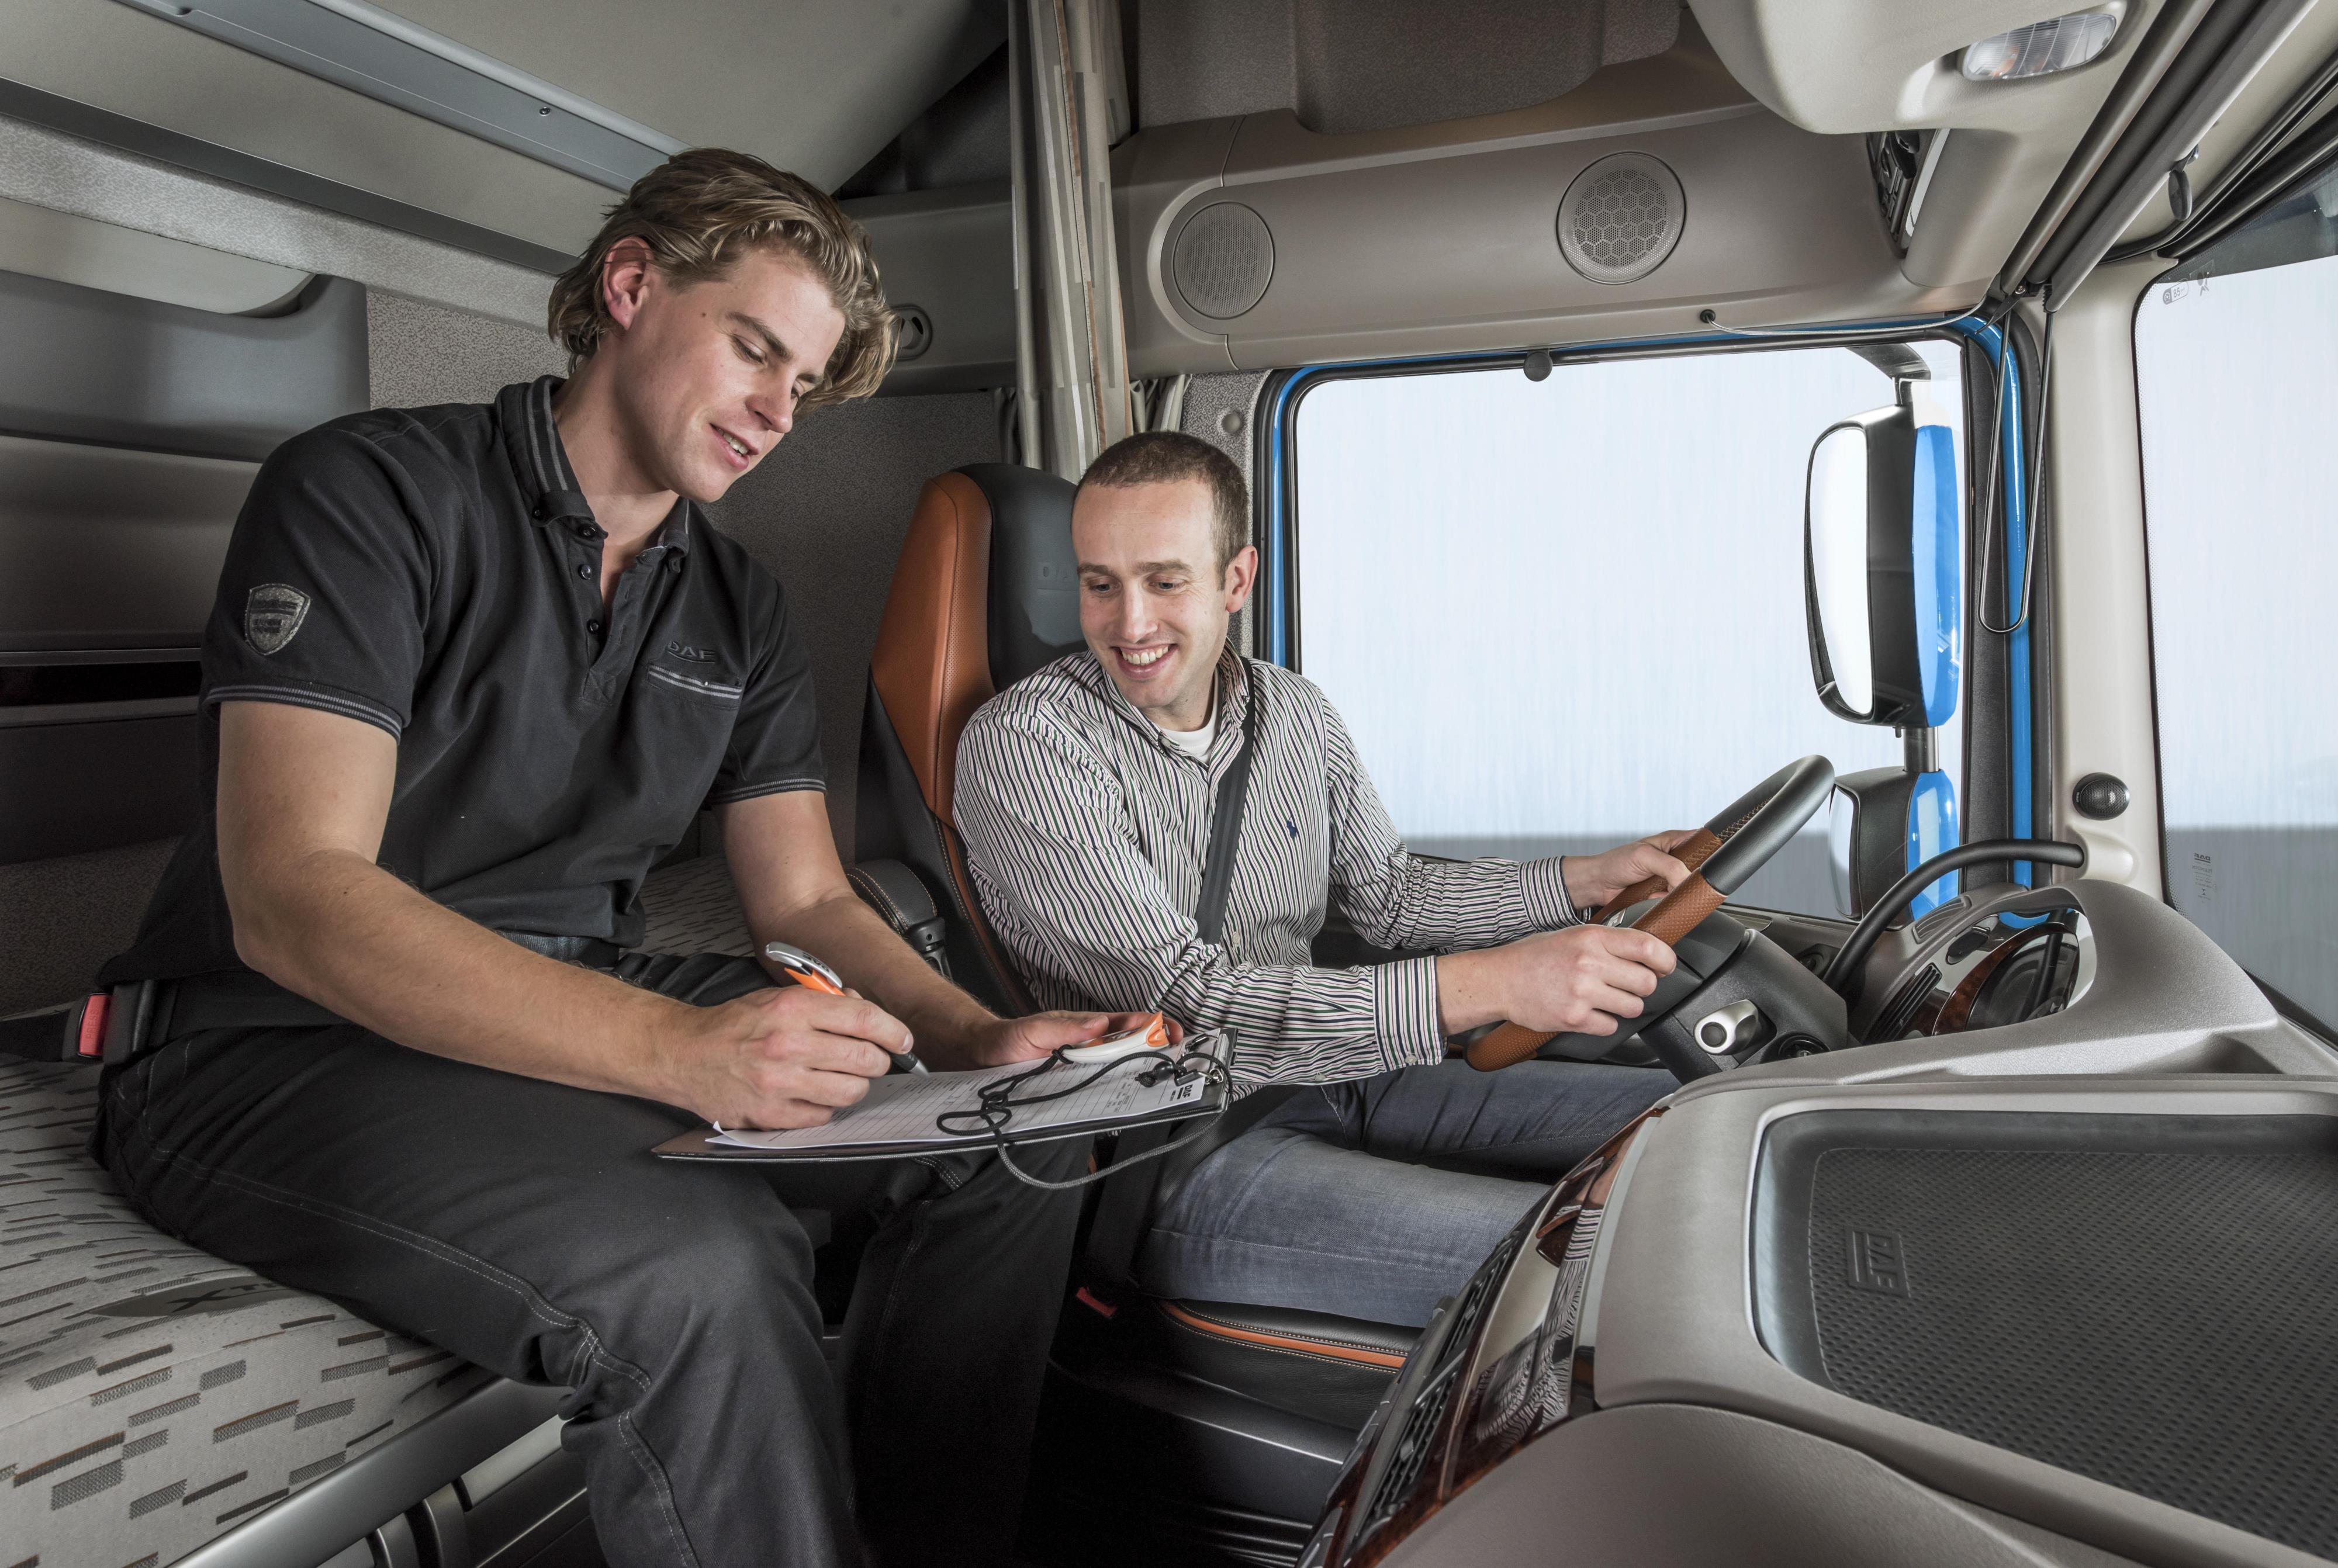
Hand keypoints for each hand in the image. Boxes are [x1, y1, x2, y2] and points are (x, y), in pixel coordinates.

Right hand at [652, 986, 909, 1128]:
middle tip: (870, 1060)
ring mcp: (780, 1083)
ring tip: (842, 1078)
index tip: (902, 1040)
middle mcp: (788, 1045)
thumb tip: (862, 1008)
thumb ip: (821, 1002)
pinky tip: (812, 1095)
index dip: (892, 1031)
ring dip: (855, 1086)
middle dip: (876, 1061)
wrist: (683, 1054)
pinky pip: (823, 1116)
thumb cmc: (733, 1026)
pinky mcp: (770, 1114)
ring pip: (851, 1091)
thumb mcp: (776, 998)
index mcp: (792, 1010)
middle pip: (864, 1058)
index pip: (863, 1018)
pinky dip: (825, 1108)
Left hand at [967, 1009, 1186, 1067]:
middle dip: (1157, 1044)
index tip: (1168, 1031)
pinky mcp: (1072, 1083)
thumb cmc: (1007, 1040)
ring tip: (1166, 1075)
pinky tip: (1130, 1098)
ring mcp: (1081, 1064)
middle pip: (1129, 1043)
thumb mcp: (1033, 1030)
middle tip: (1180, 1051)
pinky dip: (1119, 1088)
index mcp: (1083, 1027)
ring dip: (1142, 1066)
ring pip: (1119, 1064)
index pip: (1123, 1023)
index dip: (1149, 1025)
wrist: (982, 1058)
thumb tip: (1100, 1023)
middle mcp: (1087, 1044)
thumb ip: (1064, 1028)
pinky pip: (1101, 1085)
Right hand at [1489, 925, 1677, 1036]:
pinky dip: (1604, 1023)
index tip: (1665, 966)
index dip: (1665, 959)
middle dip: (1642, 987)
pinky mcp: (1574, 1018)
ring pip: (1633, 1007)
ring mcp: (1582, 992)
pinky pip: (1611, 1026)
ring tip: (1605, 1000)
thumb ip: (1607, 942)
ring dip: (1624, 1006)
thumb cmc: (1535, 956)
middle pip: (1646, 982)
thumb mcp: (1573, 935)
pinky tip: (1589, 1012)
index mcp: (1592, 938)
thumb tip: (1645, 954)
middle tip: (1627, 986)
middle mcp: (1589, 963)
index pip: (1648, 946)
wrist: (1500, 979)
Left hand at [1562, 829, 1698, 913]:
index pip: (1704, 846)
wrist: (1597, 886)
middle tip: (1675, 884)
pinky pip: (1674, 902)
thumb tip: (1686, 881)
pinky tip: (1652, 899)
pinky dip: (1666, 904)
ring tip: (1657, 891)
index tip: (1701, 869)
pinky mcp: (1663, 895)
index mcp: (1675, 842)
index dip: (1709, 857)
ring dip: (1675, 895)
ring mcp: (1670, 879)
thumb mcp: (1644, 857)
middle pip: (1699, 872)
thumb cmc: (1615, 863)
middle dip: (1690, 882)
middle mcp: (1675, 860)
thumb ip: (1670, 867)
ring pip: (1688, 890)